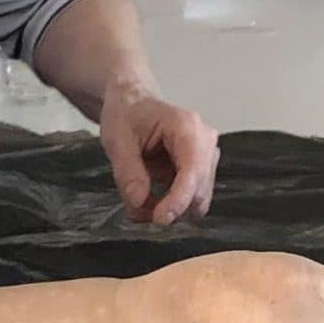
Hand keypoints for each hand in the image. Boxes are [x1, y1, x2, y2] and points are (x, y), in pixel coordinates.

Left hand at [100, 86, 219, 226]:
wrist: (133, 103)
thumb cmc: (126, 114)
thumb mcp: (117, 140)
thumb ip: (128, 172)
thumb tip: (139, 202)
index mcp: (186, 127)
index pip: (192, 171)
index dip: (178, 200)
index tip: (159, 219)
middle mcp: (205, 141)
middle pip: (199, 190)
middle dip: (169, 206)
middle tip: (136, 209)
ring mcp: (206, 156)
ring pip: (197, 199)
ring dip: (169, 207)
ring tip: (140, 199)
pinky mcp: (201, 169)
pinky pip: (191, 198)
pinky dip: (170, 204)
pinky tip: (150, 195)